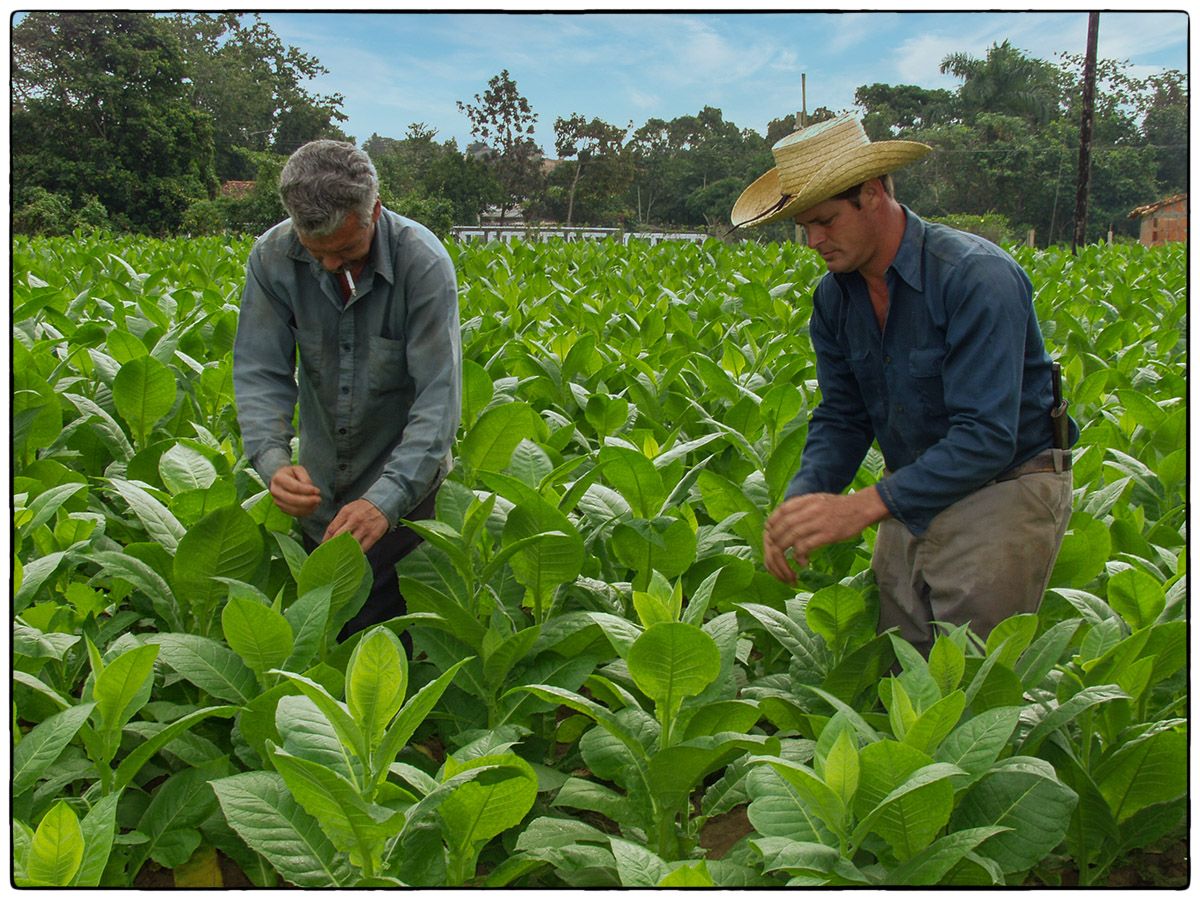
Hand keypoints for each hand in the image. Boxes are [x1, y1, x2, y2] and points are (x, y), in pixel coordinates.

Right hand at [269, 465, 320, 516]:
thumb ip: (305, 478)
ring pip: (293, 508)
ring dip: (307, 508)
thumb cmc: (291, 473)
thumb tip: (310, 489)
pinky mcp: (281, 508)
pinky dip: (304, 512)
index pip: (295, 487)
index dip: (307, 490)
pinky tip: (312, 508)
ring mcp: (277, 500)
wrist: (281, 480)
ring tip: (316, 504)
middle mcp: (275, 490)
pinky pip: (293, 513)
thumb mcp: (299, 470)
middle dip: (308, 501)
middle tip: (319, 499)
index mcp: (279, 478)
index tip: (317, 491)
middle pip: (293, 500)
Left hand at [324, 498, 388, 552]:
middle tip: (328, 555)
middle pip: (339, 537)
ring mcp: (365, 528)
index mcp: (346, 513)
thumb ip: (339, 521)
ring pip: (350, 544)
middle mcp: (355, 520)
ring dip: (344, 552)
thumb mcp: (348, 509)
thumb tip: (329, 536)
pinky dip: (357, 553)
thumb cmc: (362, 508)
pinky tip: (353, 556)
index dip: (325, 540)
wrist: (382, 504)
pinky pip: (363, 548)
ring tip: (339, 558)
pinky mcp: (374, 535)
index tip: (322, 547)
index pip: (331, 529)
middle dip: (332, 547)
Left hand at [763, 488, 888, 583]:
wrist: (862, 507)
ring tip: (787, 560)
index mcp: (805, 501)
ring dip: (785, 551)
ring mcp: (818, 521)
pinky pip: (806, 546)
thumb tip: (784, 521)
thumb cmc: (839, 506)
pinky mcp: (828, 534)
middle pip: (782, 526)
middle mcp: (809, 510)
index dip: (772, 525)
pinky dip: (800, 556)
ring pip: (791, 537)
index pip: (780, 512)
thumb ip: (800, 508)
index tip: (771, 535)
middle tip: (777, 552)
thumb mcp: (817, 500)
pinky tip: (802, 562)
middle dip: (776, 542)